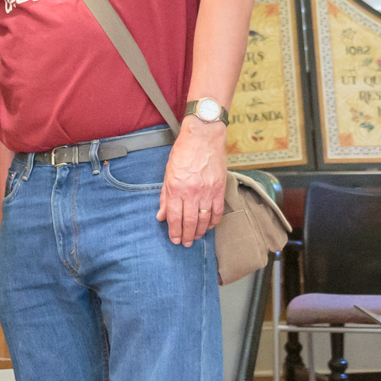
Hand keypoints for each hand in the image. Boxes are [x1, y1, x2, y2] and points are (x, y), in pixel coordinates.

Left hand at [158, 119, 228, 246]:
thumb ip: (165, 196)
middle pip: (189, 222)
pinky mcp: (219, 188)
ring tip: (195, 238)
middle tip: (185, 244)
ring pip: (204, 219)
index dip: (174, 232)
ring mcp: (207, 191)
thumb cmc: (183, 152)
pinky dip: (213, 221)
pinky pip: (217, 211)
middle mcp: (191, 192)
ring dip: (199, 232)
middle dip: (186, 236)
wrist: (204, 137)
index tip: (175, 240)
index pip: (174, 217)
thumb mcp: (168, 173)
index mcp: (176, 188)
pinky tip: (209, 226)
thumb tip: (161, 216)